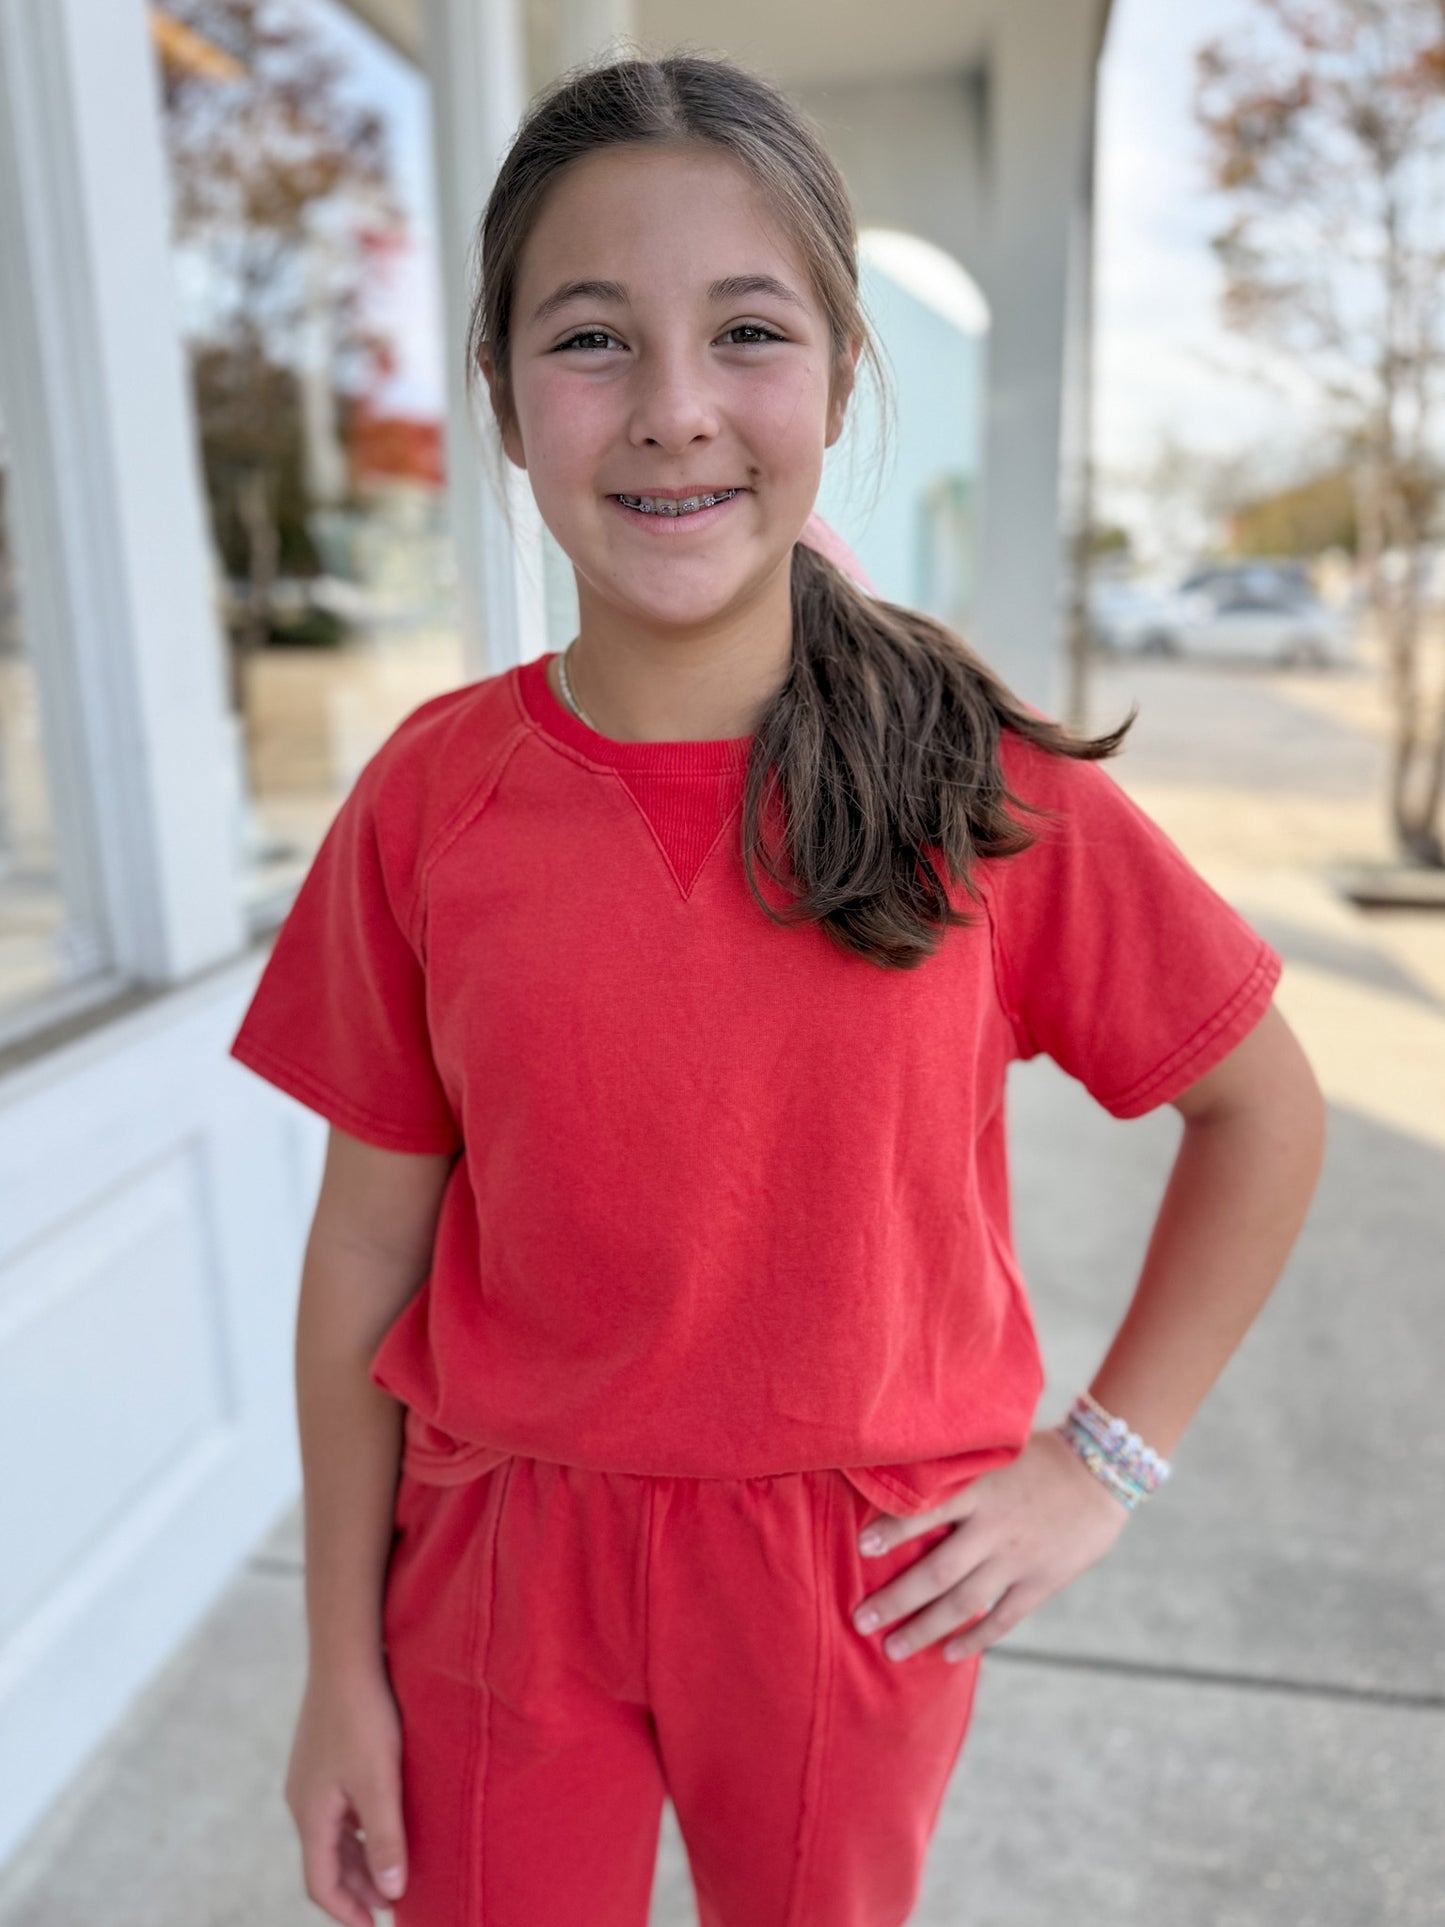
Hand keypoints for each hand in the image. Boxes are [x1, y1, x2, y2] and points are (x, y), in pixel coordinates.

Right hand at [286, 1661, 408, 1924]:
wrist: (346, 1654)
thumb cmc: (362, 1716)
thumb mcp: (379, 1782)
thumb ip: (385, 1838)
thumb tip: (391, 1892)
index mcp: (310, 1813)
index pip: (319, 1883)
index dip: (346, 1911)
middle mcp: (303, 1800)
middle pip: (325, 1861)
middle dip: (357, 1888)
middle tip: (390, 1905)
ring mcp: (311, 1776)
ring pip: (332, 1834)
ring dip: (359, 1858)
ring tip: (392, 1873)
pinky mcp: (324, 1755)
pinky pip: (338, 1808)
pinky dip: (358, 1829)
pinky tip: (384, 1822)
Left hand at [850, 1426, 1131, 1662]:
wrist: (1102, 1472)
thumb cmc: (1038, 1456)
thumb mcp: (995, 1453)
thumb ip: (957, 1472)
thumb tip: (903, 1482)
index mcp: (981, 1489)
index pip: (928, 1511)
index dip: (894, 1531)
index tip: (862, 1549)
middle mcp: (994, 1527)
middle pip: (937, 1571)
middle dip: (896, 1599)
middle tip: (860, 1620)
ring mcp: (1018, 1559)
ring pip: (963, 1602)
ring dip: (925, 1629)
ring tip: (891, 1648)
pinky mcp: (1041, 1582)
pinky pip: (1002, 1618)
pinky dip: (974, 1638)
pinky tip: (948, 1655)